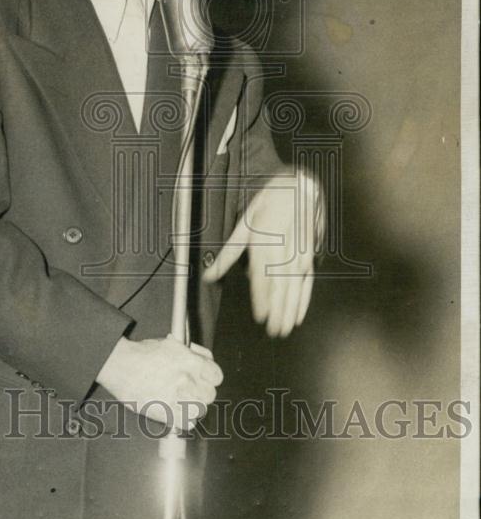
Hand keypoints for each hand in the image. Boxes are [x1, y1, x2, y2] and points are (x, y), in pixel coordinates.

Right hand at [96, 334, 222, 431]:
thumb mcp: (172, 343)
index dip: (211, 379)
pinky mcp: (166, 413)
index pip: (216, 376)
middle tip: (192, 391)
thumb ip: (194, 352)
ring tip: (182, 402)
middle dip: (202, 393)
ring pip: (200, 410)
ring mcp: (177, 397)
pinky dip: (184, 420)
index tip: (206, 380)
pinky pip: (187, 423)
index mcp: (190, 361)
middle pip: (210, 395)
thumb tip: (205, 359)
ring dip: (193, 407)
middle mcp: (186, 380)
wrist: (121, 366)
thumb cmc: (142, 354)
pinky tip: (177, 413)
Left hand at [202, 169, 323, 336]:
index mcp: (263, 239)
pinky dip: (304, 298)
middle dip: (278, 309)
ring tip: (285, 329)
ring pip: (295, 285)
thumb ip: (227, 254)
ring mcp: (299, 251)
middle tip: (274, 332)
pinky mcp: (311, 254)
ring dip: (291, 308)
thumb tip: (208, 276)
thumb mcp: (243, 225)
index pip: (263, 274)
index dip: (263, 297)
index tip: (261, 316)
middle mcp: (283, 247)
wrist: (297, 186)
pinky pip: (308, 280)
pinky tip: (299, 314)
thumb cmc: (266, 205)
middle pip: (281, 283)